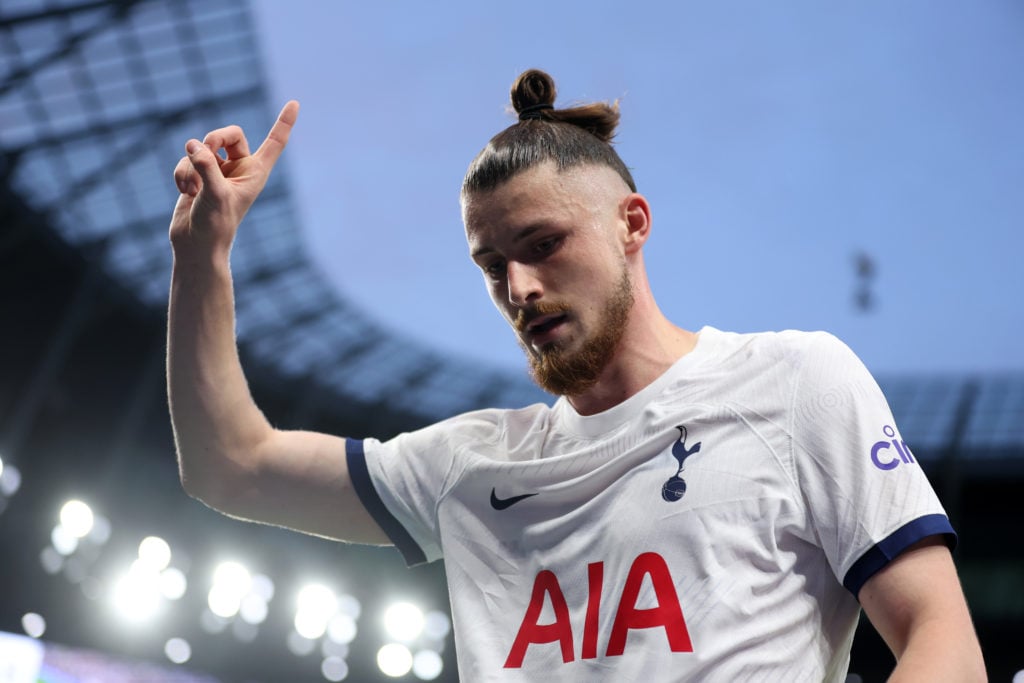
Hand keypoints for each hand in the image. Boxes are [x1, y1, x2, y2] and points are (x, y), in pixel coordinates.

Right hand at [169, 100, 298, 256]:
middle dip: (213, 138)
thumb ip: (206, 165)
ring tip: (193, 189)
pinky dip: (182, 173)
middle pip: (230, 133)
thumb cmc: (215, 224)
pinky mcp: (198, 175)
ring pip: (202, 148)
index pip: (275, 142)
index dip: (284, 122)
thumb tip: (193, 144)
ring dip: (192, 165)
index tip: (295, 103)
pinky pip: (186, 160)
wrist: (196, 244)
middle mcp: (239, 168)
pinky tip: (184, 192)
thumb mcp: (214, 193)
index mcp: (256, 172)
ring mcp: (218, 171)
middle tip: (204, 151)